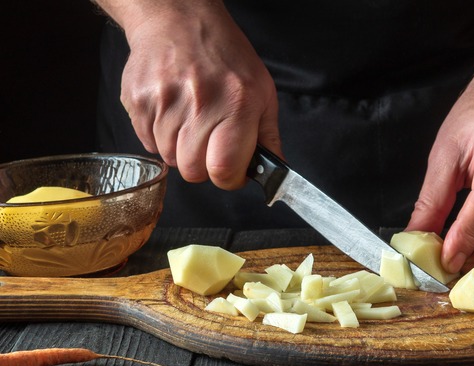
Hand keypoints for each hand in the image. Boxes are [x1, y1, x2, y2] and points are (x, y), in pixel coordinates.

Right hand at [118, 4, 280, 188]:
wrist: (178, 19)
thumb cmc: (226, 56)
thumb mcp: (262, 92)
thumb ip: (269, 137)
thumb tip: (275, 173)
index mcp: (236, 104)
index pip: (224, 169)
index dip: (229, 179)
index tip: (232, 171)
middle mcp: (199, 103)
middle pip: (193, 171)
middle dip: (204, 165)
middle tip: (211, 143)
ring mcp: (164, 102)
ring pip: (169, 159)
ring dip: (181, 149)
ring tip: (191, 119)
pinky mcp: (138, 101)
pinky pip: (148, 143)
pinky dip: (161, 137)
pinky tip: (172, 112)